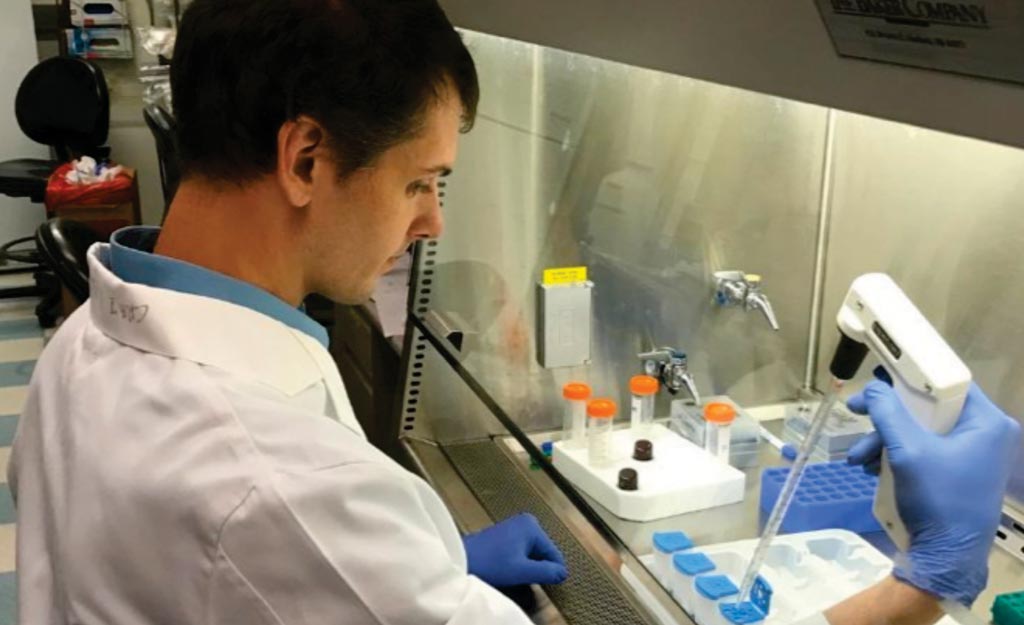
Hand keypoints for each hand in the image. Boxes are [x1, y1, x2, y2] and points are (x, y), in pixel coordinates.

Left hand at [462, 513, 567, 587]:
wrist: (461, 559)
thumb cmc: (489, 563)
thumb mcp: (522, 571)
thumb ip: (546, 572)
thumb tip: (563, 573)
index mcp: (532, 526)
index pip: (554, 553)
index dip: (553, 571)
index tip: (550, 586)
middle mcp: (526, 522)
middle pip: (543, 552)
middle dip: (538, 567)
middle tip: (527, 579)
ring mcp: (515, 526)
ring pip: (532, 553)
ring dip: (528, 566)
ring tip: (516, 574)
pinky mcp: (506, 533)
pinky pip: (522, 551)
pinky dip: (519, 562)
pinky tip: (509, 569)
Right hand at [846, 371, 1020, 605]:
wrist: (946, 558)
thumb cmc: (937, 499)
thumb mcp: (907, 450)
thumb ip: (887, 411)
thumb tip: (870, 390)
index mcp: (987, 423)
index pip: (948, 382)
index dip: (911, 375)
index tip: (880, 373)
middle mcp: (985, 435)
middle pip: (929, 407)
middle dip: (889, 416)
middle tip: (858, 412)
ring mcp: (972, 456)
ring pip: (920, 430)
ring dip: (885, 439)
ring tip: (859, 458)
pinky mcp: (957, 473)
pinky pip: (923, 450)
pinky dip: (896, 455)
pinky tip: (872, 467)